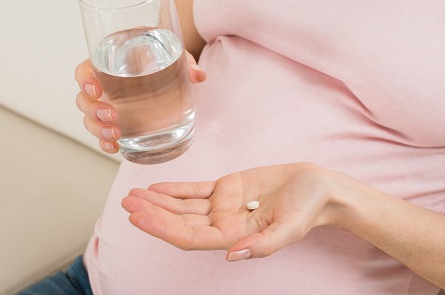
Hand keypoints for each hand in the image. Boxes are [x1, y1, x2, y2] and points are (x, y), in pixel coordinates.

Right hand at [74, 52, 206, 152]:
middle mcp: (102, 85)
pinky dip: (105, 142)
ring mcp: (107, 104)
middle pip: (84, 100)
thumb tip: (199, 75)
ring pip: (90, 119)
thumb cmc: (161, 56)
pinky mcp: (116, 121)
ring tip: (116, 135)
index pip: (84, 71)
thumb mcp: (173, 54)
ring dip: (98, 129)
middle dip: (93, 111)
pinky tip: (114, 147)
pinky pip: (102, 134)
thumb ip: (184, 62)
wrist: (167, 68)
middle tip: (113, 116)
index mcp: (108, 63)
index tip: (96, 89)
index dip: (84, 80)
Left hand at [121, 163, 341, 260]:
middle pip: (180, 221)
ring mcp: (223, 206)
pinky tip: (156, 188)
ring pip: (183, 206)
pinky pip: (195, 191)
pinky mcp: (227, 188)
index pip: (190, 237)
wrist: (317, 187)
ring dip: (158, 202)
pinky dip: (175, 189)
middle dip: (153, 214)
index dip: (162, 229)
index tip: (139, 218)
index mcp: (235, 237)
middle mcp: (224, 223)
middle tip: (127, 204)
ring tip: (133, 197)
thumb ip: (264, 245)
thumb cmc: (307, 208)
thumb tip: (233, 256)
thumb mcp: (291, 228)